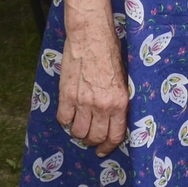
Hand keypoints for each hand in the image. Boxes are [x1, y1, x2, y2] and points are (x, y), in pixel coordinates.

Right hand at [55, 14, 128, 154]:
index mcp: (119, 101)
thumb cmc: (110, 52)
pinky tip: (70, 114)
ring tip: (80, 125)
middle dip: (93, 142)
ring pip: (78, 132)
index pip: (115, 135)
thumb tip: (116, 117)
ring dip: (79, 132)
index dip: (109, 146)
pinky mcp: (66, 96)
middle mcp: (102, 105)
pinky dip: (65, 120)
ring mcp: (82, 102)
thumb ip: (119, 99)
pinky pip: (63, 119)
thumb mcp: (124, 78)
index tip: (104, 150)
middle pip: (95, 137)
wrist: (91, 36)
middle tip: (91, 138)